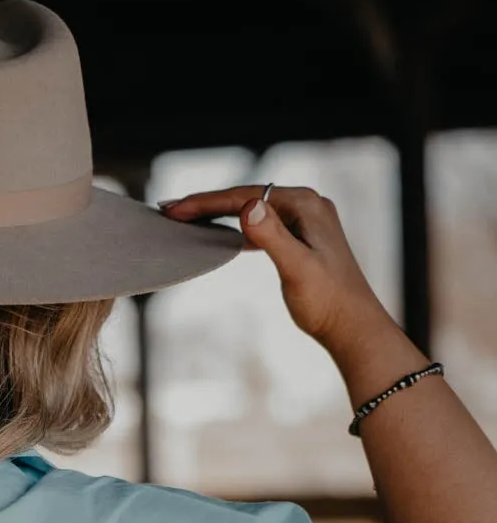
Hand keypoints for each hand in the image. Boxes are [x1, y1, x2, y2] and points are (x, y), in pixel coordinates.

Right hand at [158, 184, 392, 354]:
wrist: (353, 327)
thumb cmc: (328, 302)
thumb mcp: (297, 269)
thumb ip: (272, 237)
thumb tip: (248, 207)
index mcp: (305, 205)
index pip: (245, 195)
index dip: (206, 201)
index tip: (174, 209)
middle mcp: (307, 205)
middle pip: (247, 197)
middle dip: (208, 203)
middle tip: (170, 210)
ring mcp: (306, 221)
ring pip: (253, 211)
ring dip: (219, 214)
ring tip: (187, 218)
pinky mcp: (303, 239)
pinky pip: (262, 226)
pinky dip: (238, 228)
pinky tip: (221, 232)